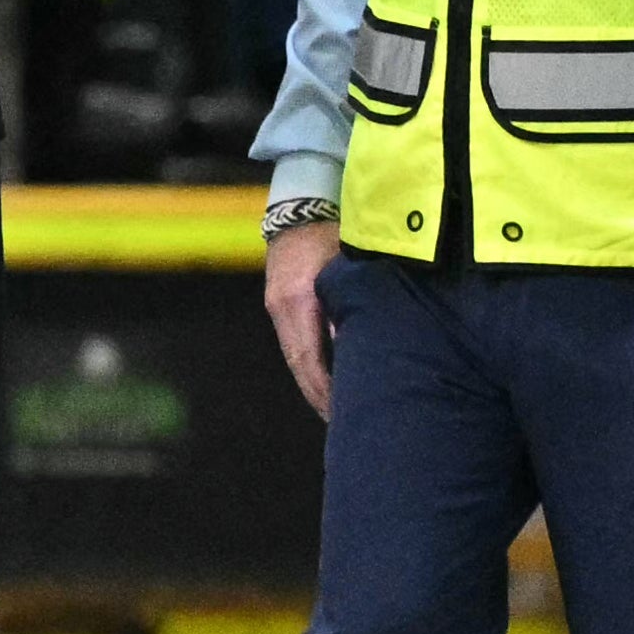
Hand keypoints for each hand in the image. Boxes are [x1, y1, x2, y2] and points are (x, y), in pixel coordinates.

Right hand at [263, 219, 339, 417]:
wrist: (298, 209)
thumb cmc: (332, 235)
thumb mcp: (346, 265)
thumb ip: (352, 304)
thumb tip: (357, 345)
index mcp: (298, 299)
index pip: (308, 357)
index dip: (324, 389)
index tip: (341, 413)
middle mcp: (282, 307)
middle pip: (299, 365)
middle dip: (319, 397)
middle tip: (341, 424)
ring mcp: (276, 307)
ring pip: (295, 358)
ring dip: (313, 386)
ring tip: (335, 412)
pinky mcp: (278, 306)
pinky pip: (294, 346)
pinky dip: (309, 368)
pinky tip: (325, 383)